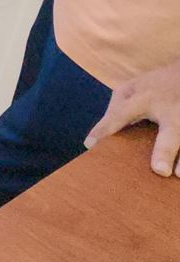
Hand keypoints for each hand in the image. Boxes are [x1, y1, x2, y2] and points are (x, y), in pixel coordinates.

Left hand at [85, 58, 179, 175]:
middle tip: (160, 170)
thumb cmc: (154, 86)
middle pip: (171, 131)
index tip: (91, 145)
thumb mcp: (131, 88)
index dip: (106, 128)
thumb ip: (117, 110)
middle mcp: (172, 109)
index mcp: (146, 98)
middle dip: (164, 151)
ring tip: (178, 175)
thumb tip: (99, 140)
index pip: (122, 114)